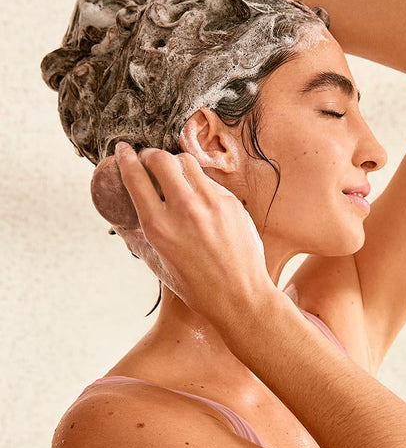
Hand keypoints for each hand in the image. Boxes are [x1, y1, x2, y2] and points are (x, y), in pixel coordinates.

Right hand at [112, 142, 270, 323]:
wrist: (240, 296)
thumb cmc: (197, 287)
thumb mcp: (158, 265)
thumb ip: (139, 238)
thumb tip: (123, 221)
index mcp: (158, 226)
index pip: (135, 177)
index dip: (125, 158)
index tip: (123, 150)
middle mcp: (184, 209)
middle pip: (161, 158)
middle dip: (150, 155)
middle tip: (149, 161)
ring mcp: (211, 203)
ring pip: (187, 162)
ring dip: (175, 164)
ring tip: (174, 175)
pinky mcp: (231, 203)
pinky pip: (210, 181)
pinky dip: (199, 183)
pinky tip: (199, 197)